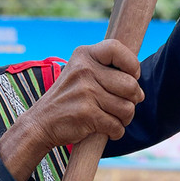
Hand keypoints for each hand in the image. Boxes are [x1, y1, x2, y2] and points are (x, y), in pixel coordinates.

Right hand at [0, 40, 143, 180]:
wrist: (40, 123)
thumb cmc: (67, 99)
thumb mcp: (80, 74)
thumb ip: (106, 73)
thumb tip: (140, 91)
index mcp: (83, 56)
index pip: (116, 48)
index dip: (132, 64)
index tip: (131, 76)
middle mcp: (84, 70)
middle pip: (130, 85)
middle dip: (132, 100)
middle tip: (122, 105)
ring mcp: (85, 91)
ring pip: (127, 108)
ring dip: (124, 119)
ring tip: (113, 119)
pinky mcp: (86, 113)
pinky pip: (116, 125)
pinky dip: (115, 132)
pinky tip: (105, 130)